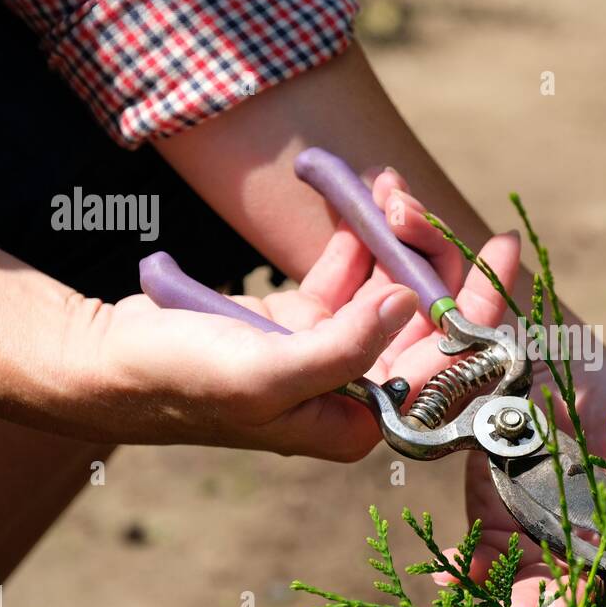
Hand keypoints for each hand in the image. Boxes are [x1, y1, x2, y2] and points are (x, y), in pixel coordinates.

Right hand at [76, 169, 520, 459]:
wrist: (107, 362)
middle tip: (410, 198)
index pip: (445, 365)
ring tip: (384, 185)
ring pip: (389, 287)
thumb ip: (346, 348)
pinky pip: (350, 272)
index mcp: (362, 420)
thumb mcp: (265, 374)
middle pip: (423, 319)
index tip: (498, 251)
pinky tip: (360, 196)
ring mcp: (332, 353)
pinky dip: (356, 234)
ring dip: (392, 235)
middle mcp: (356, 391)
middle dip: (427, 256)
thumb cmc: (181, 381)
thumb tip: (411, 303)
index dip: (480, 308)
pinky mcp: (304, 322)